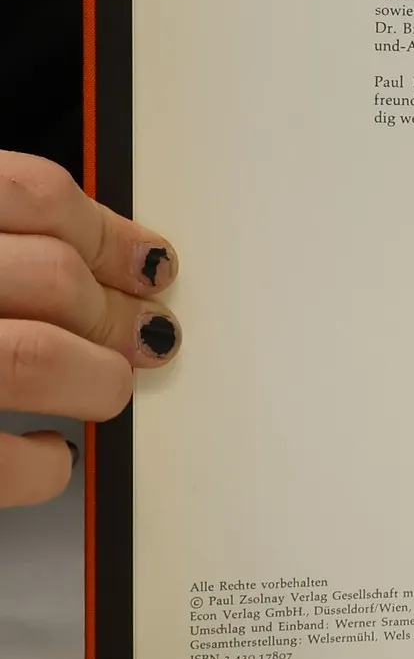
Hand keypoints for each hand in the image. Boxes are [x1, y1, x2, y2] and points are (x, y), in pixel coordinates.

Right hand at [0, 152, 180, 506]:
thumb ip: (8, 247)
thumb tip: (124, 266)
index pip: (30, 192)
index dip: (108, 232)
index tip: (153, 264)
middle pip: (50, 275)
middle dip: (114, 313)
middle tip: (145, 337)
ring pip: (36, 358)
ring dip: (94, 378)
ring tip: (103, 388)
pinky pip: (3, 462)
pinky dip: (42, 466)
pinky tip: (48, 456)